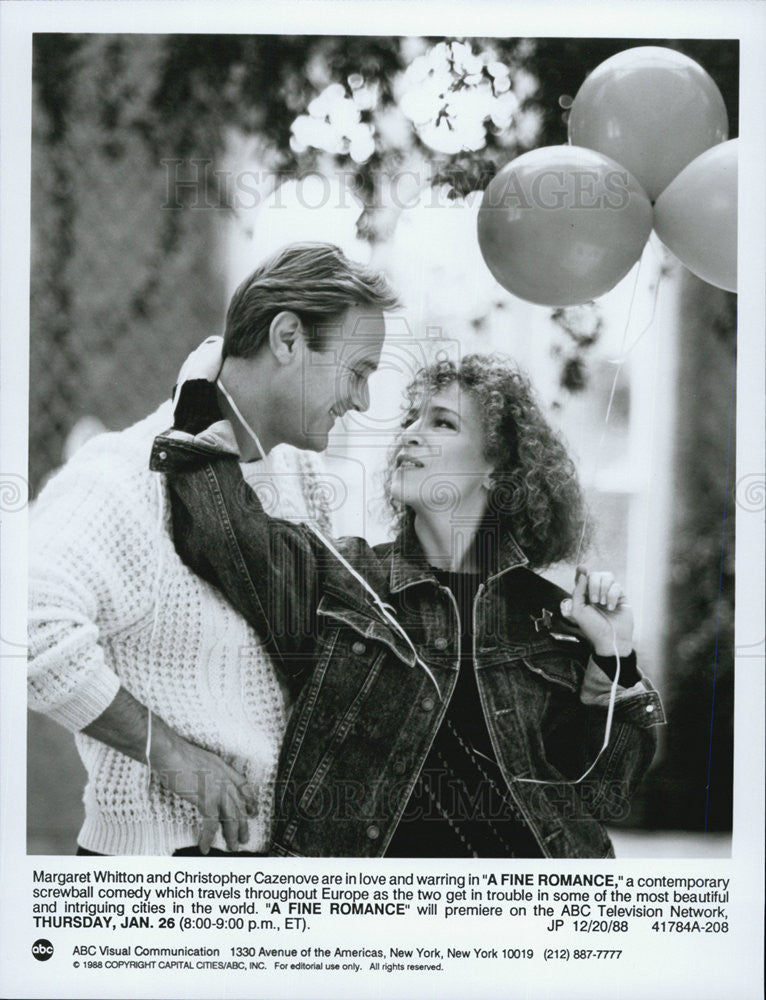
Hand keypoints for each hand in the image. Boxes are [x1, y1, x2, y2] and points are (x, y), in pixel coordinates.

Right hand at [153, 733, 257, 854]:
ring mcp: (217, 789)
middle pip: (239, 805)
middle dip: (243, 824)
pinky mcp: (205, 798)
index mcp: (223, 768)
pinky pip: (210, 823)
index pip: (243, 786)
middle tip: (244, 837)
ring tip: (232, 846)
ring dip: (232, 834)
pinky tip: (205, 846)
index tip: (253, 811)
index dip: (250, 800)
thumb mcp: (202, 760)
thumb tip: (206, 782)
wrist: (171, 752)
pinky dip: (207, 837)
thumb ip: (209, 772)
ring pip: (231, 817)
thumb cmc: (179, 754)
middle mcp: (224, 779)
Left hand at [560, 565, 633, 656]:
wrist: (611, 640)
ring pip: (607, 576)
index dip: (581, 571)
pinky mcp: (621, 596)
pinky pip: (616, 586)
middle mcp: (597, 592)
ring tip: (602, 604)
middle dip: (594, 585)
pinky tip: (611, 607)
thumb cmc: (593, 628)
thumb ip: (578, 591)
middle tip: (594, 600)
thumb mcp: (578, 610)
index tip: (582, 567)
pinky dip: (612, 595)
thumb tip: (582, 575)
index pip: (582, 578)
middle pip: (595, 574)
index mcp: (584, 595)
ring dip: (603, 589)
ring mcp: (609, 593)